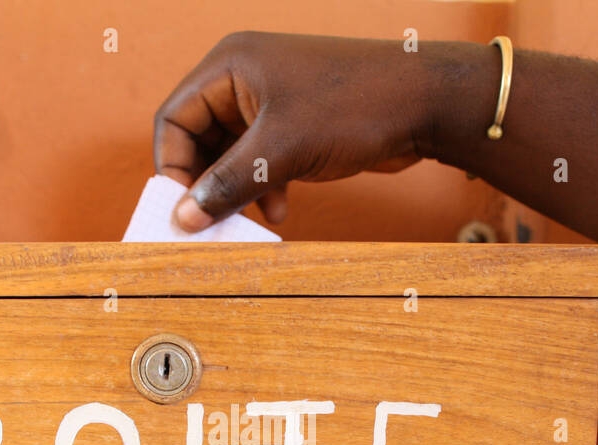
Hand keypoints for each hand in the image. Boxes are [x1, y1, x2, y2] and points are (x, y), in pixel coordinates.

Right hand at [153, 32, 472, 230]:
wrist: (424, 104)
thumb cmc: (355, 106)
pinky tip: (279, 210)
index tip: (181, 209)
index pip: (175, 118)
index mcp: (230, 66)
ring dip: (236, 192)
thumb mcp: (281, 150)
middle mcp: (244, 80)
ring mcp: (270, 104)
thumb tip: (183, 217)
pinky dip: (262, 189)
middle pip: (199, 140)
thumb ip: (228, 184)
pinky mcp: (294, 127)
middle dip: (205, 184)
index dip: (173, 166)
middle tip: (209, 224)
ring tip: (248, 221)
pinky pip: (259, 163)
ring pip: (230, 157)